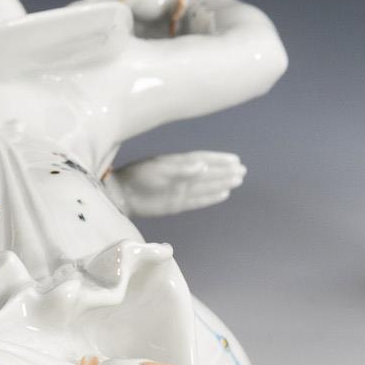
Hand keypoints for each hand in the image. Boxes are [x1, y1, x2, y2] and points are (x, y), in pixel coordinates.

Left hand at [109, 151, 245, 216]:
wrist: (122, 195)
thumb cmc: (138, 177)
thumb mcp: (159, 170)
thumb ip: (182, 169)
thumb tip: (203, 166)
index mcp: (177, 164)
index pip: (203, 160)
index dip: (219, 160)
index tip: (235, 160)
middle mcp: (182, 176)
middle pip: (208, 173)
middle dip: (225, 172)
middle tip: (242, 171)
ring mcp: (180, 191)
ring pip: (206, 187)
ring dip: (222, 183)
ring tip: (238, 181)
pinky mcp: (177, 204)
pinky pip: (198, 200)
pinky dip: (211, 198)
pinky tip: (223, 195)